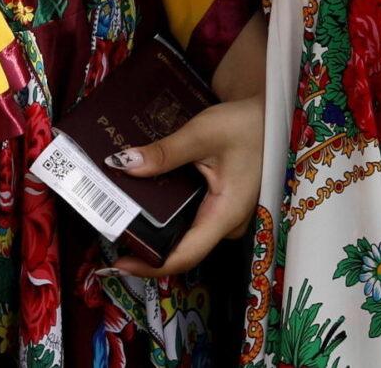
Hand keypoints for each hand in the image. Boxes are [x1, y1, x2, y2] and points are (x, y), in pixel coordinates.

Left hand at [106, 93, 264, 277]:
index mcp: (226, 215)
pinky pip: (191, 219)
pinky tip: (146, 198)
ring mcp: (224, 217)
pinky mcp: (220, 206)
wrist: (269, 114)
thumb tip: (124, 165)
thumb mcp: (203, 134)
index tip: (118, 262)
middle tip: (111, 228)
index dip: (149, 265)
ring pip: (185, 233)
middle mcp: (226, 224)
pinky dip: (167, 212)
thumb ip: (165, 152)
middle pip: (181, 248)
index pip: (185, 256)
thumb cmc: (246, 124)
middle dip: (145, 244)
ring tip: (121, 212)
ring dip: (154, 226)